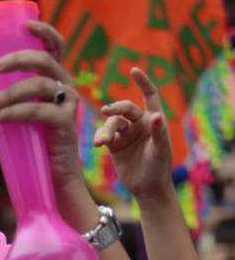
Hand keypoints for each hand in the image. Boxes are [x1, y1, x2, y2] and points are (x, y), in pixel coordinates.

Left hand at [0, 21, 83, 189]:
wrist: (50, 177)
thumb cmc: (28, 144)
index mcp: (52, 77)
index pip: (55, 45)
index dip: (44, 30)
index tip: (25, 24)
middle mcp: (64, 84)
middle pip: (43, 59)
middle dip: (16, 59)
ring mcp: (67, 102)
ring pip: (37, 85)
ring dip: (8, 94)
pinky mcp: (65, 122)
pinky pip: (37, 110)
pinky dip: (13, 113)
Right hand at [94, 68, 171, 199]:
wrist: (147, 188)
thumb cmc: (159, 168)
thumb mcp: (161, 150)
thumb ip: (159, 132)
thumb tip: (157, 115)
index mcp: (153, 119)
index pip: (149, 95)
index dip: (142, 82)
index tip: (133, 71)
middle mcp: (139, 123)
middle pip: (125, 109)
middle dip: (116, 109)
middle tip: (107, 112)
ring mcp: (126, 134)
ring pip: (112, 123)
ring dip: (106, 130)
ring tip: (101, 142)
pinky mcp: (115, 146)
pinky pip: (105, 136)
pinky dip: (100, 138)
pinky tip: (98, 144)